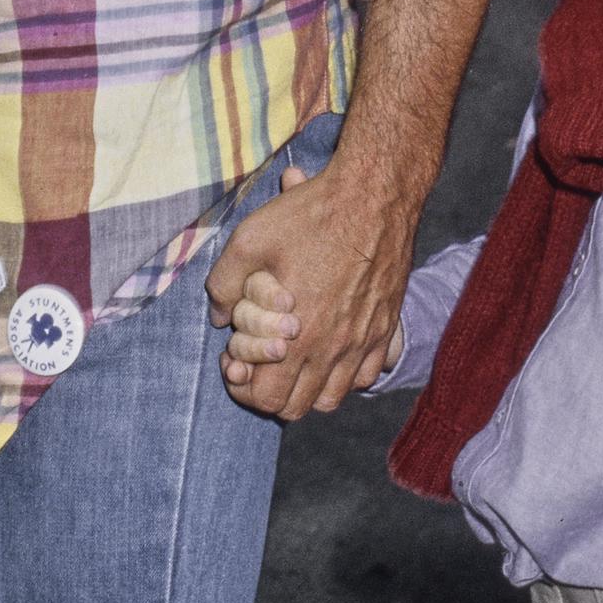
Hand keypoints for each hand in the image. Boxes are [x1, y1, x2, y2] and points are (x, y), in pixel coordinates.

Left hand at [207, 158, 415, 419]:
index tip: (237, 366)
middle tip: (260, 364)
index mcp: (297, 335)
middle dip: (270, 392)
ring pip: (330, 398)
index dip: (243, 388)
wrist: (374, 195)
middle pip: (295, 407)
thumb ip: (224, 284)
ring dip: (305, 389)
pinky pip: (364, 377)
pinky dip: (343, 375)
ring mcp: (362, 342)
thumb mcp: (250, 239)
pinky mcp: (384, 329)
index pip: (265, 399)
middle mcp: (332, 349)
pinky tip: (329, 350)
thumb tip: (217, 316)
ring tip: (292, 361)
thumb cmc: (311, 215)